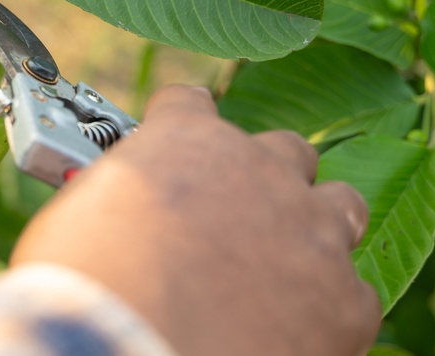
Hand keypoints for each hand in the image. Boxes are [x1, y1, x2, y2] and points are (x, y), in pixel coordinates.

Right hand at [12, 86, 378, 355]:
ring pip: (339, 206)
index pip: (192, 103)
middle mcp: (260, 170)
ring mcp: (311, 231)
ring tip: (285, 267)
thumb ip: (120, 197)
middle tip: (236, 219)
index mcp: (187, 140)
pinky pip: (354, 294)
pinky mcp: (346, 300)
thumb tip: (122, 214)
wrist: (128, 347)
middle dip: (266, 178)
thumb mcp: (80, 216)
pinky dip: (329, 310)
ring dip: (315, 227)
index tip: (181, 149)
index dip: (185, 126)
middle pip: (284, 150)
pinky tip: (294, 331)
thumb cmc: (85, 286)